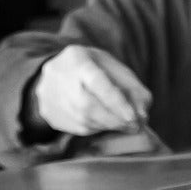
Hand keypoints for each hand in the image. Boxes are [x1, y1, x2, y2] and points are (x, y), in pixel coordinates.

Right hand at [32, 44, 153, 137]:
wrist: (47, 75)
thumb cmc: (88, 68)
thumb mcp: (110, 66)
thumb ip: (131, 86)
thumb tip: (143, 114)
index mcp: (77, 61)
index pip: (97, 83)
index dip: (116, 102)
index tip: (133, 117)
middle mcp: (61, 81)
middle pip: (89, 106)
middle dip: (115, 119)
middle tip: (134, 125)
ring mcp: (54, 100)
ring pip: (85, 121)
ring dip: (109, 125)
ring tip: (125, 124)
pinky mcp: (52, 117)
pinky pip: (80, 128)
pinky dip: (98, 128)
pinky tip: (107, 124)